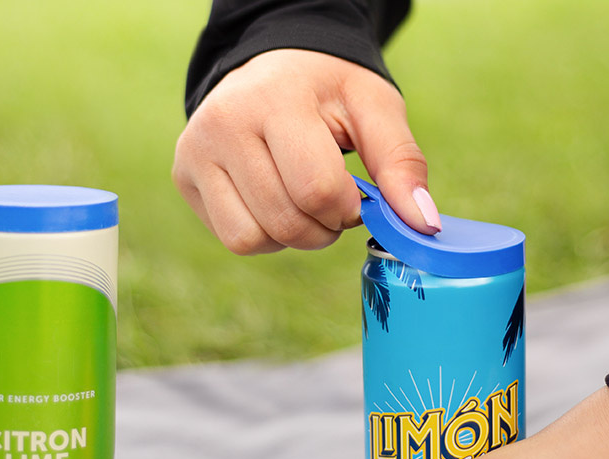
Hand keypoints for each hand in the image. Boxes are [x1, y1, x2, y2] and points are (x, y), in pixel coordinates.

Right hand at [173, 49, 439, 254]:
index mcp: (275, 99)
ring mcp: (195, 152)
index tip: (352, 193)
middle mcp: (223, 124)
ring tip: (299, 202)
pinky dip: (264, 237)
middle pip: (285, 221)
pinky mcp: (184, 177)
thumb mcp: (375, 109)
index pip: (316, 189)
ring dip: (291, 237)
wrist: (272, 68)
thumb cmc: (328, 91)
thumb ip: (402, 165)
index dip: (345, 208)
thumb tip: (423, 226)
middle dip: (322, 228)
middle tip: (329, 202)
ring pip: (252, 239)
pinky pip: (233, 240)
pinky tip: (272, 206)